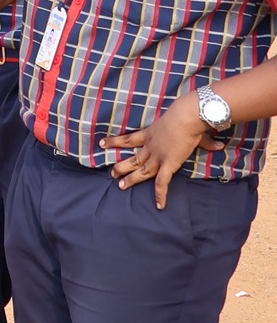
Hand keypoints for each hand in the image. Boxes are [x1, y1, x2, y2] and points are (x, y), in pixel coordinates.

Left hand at [103, 92, 222, 207]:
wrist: (186, 117)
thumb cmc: (187, 118)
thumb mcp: (188, 128)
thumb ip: (203, 140)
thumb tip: (219, 144)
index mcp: (150, 134)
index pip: (129, 139)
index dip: (115, 142)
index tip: (102, 143)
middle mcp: (151, 146)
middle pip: (133, 158)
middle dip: (121, 166)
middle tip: (111, 172)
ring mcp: (157, 156)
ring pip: (141, 170)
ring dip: (131, 178)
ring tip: (120, 186)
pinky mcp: (167, 164)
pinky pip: (161, 182)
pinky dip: (160, 194)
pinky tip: (159, 205)